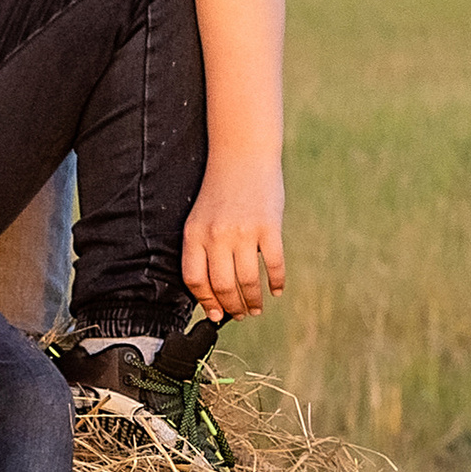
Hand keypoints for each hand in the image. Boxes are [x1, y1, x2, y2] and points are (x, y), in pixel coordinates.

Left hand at [182, 157, 287, 319]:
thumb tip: (213, 289)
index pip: (195, 281)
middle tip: (240, 315)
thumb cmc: (221, 191)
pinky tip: (276, 290)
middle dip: (232, 308)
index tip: (215, 314)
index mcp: (194, 235)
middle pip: (222, 286)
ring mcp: (243, 231)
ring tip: (256, 308)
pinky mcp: (268, 226)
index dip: (206, 302)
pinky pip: (273, 264)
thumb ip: (202, 249)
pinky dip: (276, 282)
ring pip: (247, 281)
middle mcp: (216, 235)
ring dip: (253, 301)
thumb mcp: (200, 218)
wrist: (242, 155)